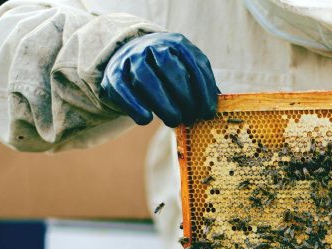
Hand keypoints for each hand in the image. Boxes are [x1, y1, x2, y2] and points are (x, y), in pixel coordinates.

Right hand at [101, 33, 218, 126]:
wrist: (129, 58)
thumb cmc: (166, 72)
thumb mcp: (185, 70)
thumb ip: (199, 86)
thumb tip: (216, 112)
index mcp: (176, 44)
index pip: (195, 64)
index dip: (204, 91)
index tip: (208, 113)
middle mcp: (152, 46)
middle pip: (170, 69)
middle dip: (184, 97)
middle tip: (191, 118)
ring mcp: (131, 59)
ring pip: (146, 79)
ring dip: (162, 103)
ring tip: (174, 121)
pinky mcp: (114, 75)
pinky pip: (124, 90)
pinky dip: (135, 106)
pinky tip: (146, 119)